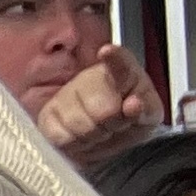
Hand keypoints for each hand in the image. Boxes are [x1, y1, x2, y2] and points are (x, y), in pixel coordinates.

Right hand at [35, 43, 157, 166]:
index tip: (107, 51)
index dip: (113, 57)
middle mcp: (89, 78)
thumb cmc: (129, 120)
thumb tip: (133, 105)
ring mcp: (65, 95)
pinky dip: (75, 144)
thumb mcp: (148, 115)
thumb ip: (146, 109)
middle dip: (112, 124)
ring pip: (79, 124)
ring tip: (100, 132)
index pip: (118, 61)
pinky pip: (60, 136)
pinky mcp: (47, 115)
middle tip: (116, 125)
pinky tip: (81, 137)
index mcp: (122, 71)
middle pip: (102, 108)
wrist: (107, 136)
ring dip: (94, 136)